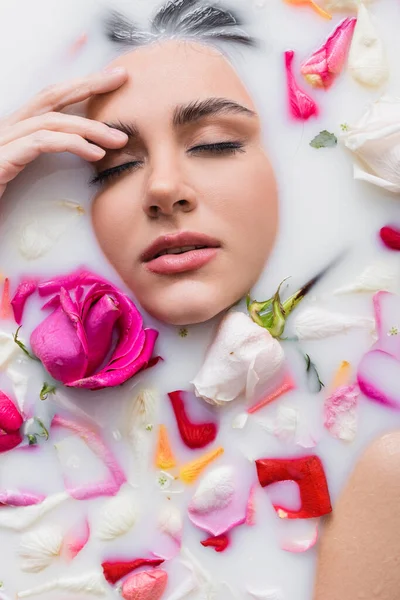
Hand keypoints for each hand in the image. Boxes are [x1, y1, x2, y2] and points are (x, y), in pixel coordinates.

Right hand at [0, 67, 128, 198]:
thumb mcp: (23, 172)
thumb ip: (46, 155)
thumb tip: (91, 154)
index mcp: (14, 130)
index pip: (49, 100)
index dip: (79, 85)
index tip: (109, 78)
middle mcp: (7, 128)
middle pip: (51, 97)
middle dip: (88, 84)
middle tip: (120, 78)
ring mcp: (2, 140)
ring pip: (51, 120)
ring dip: (89, 128)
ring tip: (118, 139)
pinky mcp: (2, 158)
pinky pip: (40, 143)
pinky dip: (71, 144)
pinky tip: (94, 153)